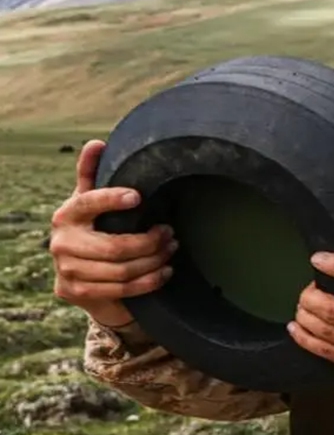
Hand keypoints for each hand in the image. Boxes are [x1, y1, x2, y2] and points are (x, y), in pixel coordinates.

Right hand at [49, 140, 176, 327]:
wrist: (82, 274)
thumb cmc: (95, 227)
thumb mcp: (93, 201)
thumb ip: (93, 174)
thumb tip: (96, 143)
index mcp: (66, 214)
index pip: (89, 203)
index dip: (112, 199)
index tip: (138, 197)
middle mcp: (60, 243)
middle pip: (114, 246)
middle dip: (150, 241)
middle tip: (171, 232)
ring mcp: (67, 270)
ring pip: (121, 270)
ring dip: (154, 261)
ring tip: (171, 249)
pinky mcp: (75, 292)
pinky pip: (120, 289)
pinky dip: (148, 281)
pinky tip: (164, 272)